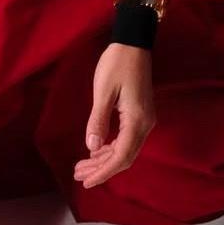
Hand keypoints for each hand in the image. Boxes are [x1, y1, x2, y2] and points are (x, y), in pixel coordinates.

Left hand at [73, 43, 156, 188]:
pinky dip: (110, 148)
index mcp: (137, 121)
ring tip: (82, 166)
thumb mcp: (103, 91)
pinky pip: (126, 139)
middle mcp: (145, 124)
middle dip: (101, 169)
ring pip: (125, 149)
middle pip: (124, 157)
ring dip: (104, 160)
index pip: (121, 157)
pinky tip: (96, 150)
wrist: (133, 42)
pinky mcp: (140, 114)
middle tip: (78, 175)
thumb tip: (91, 148)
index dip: (103, 172)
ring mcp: (144, 119)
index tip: (86, 182)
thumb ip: (98, 121)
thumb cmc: (117, 63)